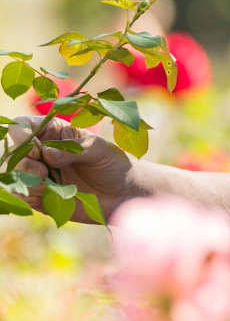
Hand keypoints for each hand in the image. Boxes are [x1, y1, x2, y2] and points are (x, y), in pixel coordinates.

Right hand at [13, 117, 137, 221]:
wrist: (125, 194)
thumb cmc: (115, 164)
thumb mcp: (99, 150)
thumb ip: (74, 149)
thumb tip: (47, 154)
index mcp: (55, 133)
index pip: (24, 125)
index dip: (20, 133)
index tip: (35, 147)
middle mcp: (43, 152)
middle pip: (15, 151)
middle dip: (24, 160)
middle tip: (43, 170)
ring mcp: (41, 174)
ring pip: (15, 173)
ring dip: (26, 177)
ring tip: (47, 181)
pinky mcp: (42, 196)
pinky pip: (23, 194)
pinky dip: (29, 193)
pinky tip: (47, 193)